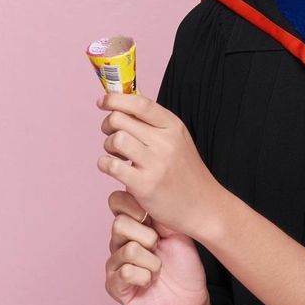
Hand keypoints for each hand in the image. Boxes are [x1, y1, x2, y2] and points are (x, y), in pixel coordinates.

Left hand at [96, 91, 218, 238]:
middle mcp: (165, 142)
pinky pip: (112, 166)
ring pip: (116, 139)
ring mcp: (156, 163)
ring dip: (107, 146)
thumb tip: (127, 99)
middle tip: (111, 136)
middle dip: (108, 125)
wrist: (203, 205)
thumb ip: (153, 122)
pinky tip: (112, 168)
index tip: (102, 101)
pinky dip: (105, 164)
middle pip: (120, 119)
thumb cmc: (185, 171)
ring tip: (115, 154)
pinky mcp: (145, 185)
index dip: (116, 99)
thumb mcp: (176, 139)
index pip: (140, 104)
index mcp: (173, 126)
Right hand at [104, 189, 210, 304]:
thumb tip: (146, 186)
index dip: (135, 205)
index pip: (116, 201)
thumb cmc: (185, 262)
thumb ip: (159, 210)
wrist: (192, 297)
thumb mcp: (177, 229)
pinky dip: (145, 276)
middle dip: (149, 236)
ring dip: (152, 260)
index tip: (153, 216)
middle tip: (159, 247)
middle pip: (120, 224)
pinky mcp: (115, 287)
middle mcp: (119, 241)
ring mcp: (114, 264)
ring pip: (128, 250)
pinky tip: (151, 281)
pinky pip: (125, 273)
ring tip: (159, 267)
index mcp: (133, 224)